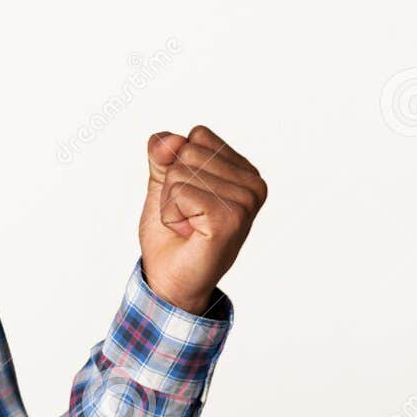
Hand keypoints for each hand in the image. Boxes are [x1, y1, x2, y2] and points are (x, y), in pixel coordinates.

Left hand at [139, 125, 266, 314]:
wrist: (171, 280)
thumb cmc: (172, 235)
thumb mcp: (163, 184)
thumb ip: (164, 155)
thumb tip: (170, 139)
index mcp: (244, 170)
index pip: (197, 136)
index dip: (176, 166)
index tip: (187, 198)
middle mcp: (253, 183)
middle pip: (188, 151)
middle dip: (171, 185)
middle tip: (186, 215)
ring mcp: (245, 201)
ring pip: (181, 172)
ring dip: (170, 202)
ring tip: (188, 225)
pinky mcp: (231, 218)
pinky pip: (180, 192)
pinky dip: (171, 215)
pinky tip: (189, 233)